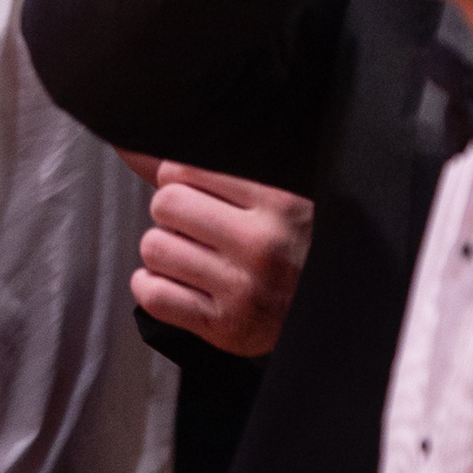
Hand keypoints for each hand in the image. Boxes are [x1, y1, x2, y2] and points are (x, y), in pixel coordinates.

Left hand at [123, 156, 312, 357]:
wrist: (339, 314)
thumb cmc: (299, 244)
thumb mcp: (277, 193)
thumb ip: (214, 166)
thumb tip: (133, 145)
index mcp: (282, 200)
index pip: (186, 167)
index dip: (184, 179)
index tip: (202, 193)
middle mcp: (265, 244)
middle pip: (166, 204)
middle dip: (172, 213)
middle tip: (197, 226)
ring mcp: (245, 290)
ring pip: (154, 248)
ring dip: (164, 251)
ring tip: (194, 255)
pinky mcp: (226, 328)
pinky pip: (153, 296)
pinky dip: (151, 287)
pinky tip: (175, 282)